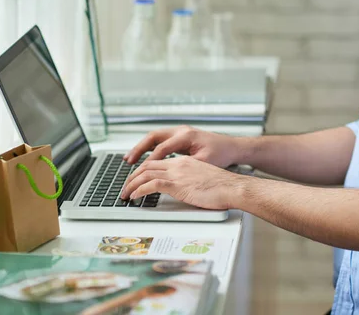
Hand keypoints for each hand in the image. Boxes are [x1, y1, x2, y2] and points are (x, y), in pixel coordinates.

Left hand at [121, 156, 245, 209]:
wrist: (233, 187)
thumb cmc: (224, 188)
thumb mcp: (203, 180)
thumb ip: (190, 182)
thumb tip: (184, 191)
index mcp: (184, 162)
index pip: (157, 162)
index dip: (143, 170)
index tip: (136, 178)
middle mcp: (178, 164)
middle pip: (147, 166)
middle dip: (133, 176)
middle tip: (125, 187)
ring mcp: (177, 173)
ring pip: (145, 174)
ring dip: (131, 184)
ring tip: (125, 194)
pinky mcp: (177, 184)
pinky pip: (151, 185)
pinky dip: (139, 190)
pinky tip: (134, 197)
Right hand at [124, 125, 243, 168]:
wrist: (232, 147)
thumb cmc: (221, 154)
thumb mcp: (205, 162)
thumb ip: (187, 167)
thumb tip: (170, 176)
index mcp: (186, 136)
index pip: (161, 148)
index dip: (149, 161)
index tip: (140, 172)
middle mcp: (180, 131)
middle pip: (152, 137)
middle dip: (138, 149)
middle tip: (128, 161)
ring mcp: (179, 132)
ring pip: (154, 137)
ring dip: (141, 148)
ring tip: (129, 160)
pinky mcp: (180, 137)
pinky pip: (160, 140)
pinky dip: (149, 148)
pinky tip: (143, 158)